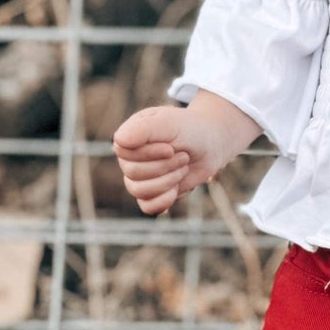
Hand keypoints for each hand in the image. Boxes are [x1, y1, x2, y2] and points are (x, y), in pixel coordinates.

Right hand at [112, 104, 228, 214]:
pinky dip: (163, 201)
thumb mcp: (169, 123)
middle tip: (183, 156)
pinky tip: (176, 190)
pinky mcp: (152, 192)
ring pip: (138, 190)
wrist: (212, 145)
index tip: (170, 148)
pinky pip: (146, 206)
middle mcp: (130, 156)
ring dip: (167, 181)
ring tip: (183, 167)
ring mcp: (139, 176)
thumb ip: (143, 129)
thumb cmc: (190, 129)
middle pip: (133, 173)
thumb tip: (118, 141)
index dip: (148, 154)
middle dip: (164, 167)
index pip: (123, 151)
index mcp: (130, 134)